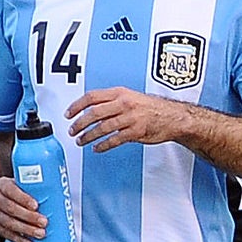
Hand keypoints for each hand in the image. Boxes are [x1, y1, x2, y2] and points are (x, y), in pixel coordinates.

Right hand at [0, 175, 48, 241]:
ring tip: (40, 234)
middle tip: (44, 222)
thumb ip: (33, 187)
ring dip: (26, 230)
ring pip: (8, 224)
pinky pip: (7, 235)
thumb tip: (58, 193)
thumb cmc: (15, 192)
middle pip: (11, 209)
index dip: (23, 199)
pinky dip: (20, 241)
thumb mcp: (20, 185)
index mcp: (1, 185)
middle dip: (28, 217)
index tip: (36, 205)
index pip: (11, 191)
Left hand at [68, 87, 186, 151]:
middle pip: (94, 113)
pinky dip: (103, 145)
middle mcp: (124, 103)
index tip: (68, 114)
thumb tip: (93, 110)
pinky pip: (114, 140)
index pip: (92, 97)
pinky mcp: (135, 131)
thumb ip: (112, 102)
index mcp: (120, 93)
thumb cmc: (152, 108)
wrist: (173, 117)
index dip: (76, 106)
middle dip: (79, 124)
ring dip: (88, 136)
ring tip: (81, 141)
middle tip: (72, 131)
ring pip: (102, 127)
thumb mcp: (131, 97)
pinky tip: (97, 148)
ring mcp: (130, 118)